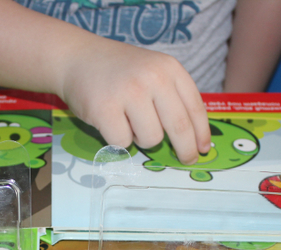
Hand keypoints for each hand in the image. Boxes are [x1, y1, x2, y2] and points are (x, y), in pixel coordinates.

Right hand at [57, 40, 210, 164]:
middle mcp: (152, 78)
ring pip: (152, 139)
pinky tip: (111, 122)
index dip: (201, 133)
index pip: (194, 107)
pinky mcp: (105, 110)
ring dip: (143, 139)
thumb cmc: (119, 72)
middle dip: (185, 150)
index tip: (203, 149)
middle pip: (179, 127)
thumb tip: (193, 138)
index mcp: (169, 68)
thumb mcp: (153, 72)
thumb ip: (172, 97)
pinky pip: (124, 142)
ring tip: (129, 122)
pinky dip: (119, 140)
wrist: (77, 58)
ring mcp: (129, 93)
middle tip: (186, 159)